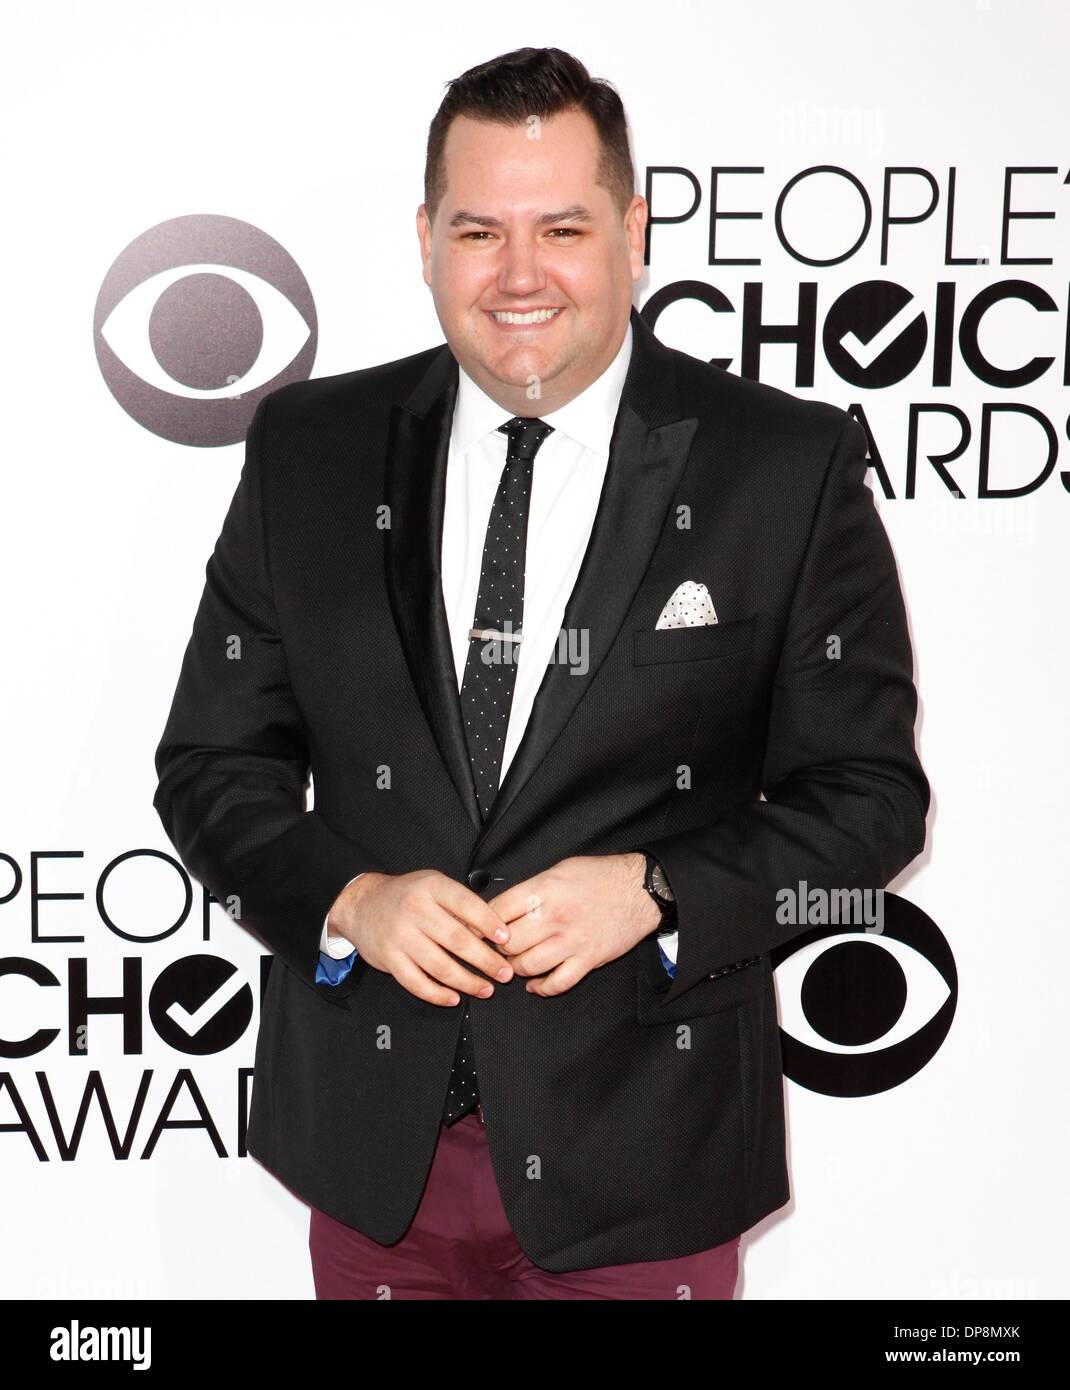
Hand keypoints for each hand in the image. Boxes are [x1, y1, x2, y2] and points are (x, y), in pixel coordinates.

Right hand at [325, 870, 513, 1006]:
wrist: (362, 904)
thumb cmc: (405, 896)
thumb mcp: (433, 885)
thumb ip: (459, 904)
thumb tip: (492, 930)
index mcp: (431, 887)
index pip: (467, 905)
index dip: (489, 923)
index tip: (506, 939)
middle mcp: (415, 910)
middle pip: (458, 940)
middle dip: (486, 960)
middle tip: (504, 972)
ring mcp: (400, 936)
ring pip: (440, 966)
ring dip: (467, 982)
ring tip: (486, 989)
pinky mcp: (389, 958)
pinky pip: (417, 983)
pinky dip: (437, 995)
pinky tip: (454, 998)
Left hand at [486, 853, 661, 996]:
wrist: (640, 890)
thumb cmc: (600, 876)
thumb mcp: (559, 870)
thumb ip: (531, 888)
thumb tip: (503, 906)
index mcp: (544, 889)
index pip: (498, 911)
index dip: (482, 923)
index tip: (476, 930)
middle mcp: (555, 916)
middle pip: (508, 943)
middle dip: (497, 949)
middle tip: (496, 949)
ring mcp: (571, 941)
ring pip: (528, 965)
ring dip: (516, 968)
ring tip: (515, 963)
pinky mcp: (588, 959)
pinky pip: (558, 983)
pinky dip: (541, 988)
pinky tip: (534, 984)